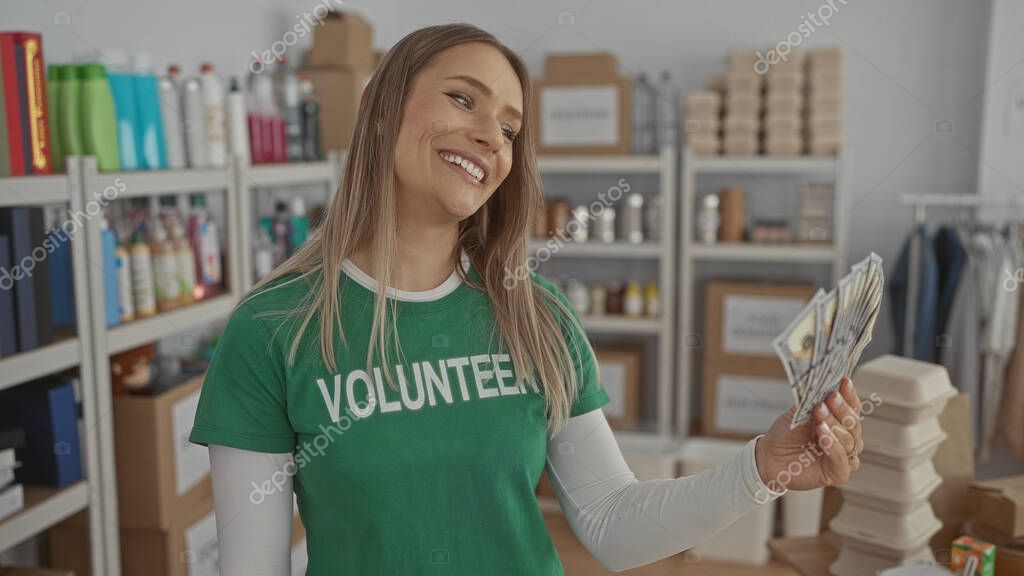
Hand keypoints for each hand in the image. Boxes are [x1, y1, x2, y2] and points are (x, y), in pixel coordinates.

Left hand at [754, 377, 863, 492]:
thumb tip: (827, 384)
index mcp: (840, 423)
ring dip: (833, 424)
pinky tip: (823, 432)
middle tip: (830, 398)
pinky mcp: (838, 473)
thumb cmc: (786, 434)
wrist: (769, 456)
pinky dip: (832, 444)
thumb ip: (814, 402)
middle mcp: (846, 440)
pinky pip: (841, 458)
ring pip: (848, 439)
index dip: (850, 395)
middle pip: (853, 423)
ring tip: (819, 414)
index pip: (853, 408)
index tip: (844, 381)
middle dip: (841, 409)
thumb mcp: (800, 412)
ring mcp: (844, 457)